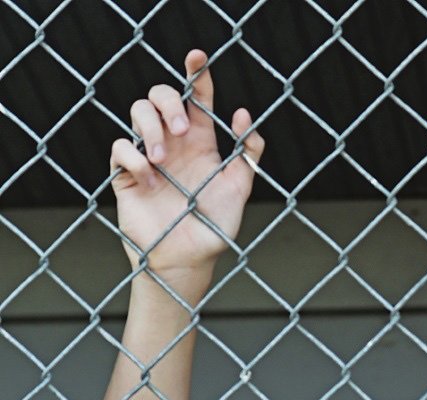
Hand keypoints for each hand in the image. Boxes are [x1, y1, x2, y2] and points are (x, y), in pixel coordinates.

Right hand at [110, 49, 264, 298]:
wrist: (189, 259)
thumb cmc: (215, 226)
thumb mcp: (240, 189)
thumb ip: (248, 155)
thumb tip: (244, 116)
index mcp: (201, 143)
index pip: (196, 100)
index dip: (197, 75)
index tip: (197, 57)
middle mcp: (174, 144)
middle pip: (160, 96)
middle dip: (170, 102)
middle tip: (182, 129)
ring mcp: (149, 157)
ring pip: (136, 113)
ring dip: (151, 128)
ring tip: (164, 159)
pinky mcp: (127, 175)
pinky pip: (121, 149)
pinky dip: (135, 158)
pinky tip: (151, 179)